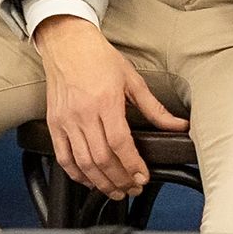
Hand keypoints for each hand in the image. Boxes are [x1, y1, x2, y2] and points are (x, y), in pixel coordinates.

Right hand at [34, 15, 181, 199]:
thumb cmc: (98, 57)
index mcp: (105, 101)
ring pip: (82, 162)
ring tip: (115, 190)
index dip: (132, 165)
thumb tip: (178, 125)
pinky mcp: (54, 122)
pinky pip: (62, 156)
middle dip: (120, 179)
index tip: (143, 177)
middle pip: (101, 158)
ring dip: (100, 182)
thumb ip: (155, 108)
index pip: (119, 143)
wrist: (66, 42)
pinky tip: (88, 180)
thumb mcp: (132, 79)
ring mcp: (66, 120)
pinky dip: (75, 173)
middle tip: (133, 188)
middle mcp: (83, 113)